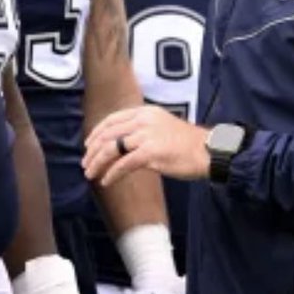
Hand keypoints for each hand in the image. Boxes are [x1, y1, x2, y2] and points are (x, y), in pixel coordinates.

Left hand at [83, 106, 209, 185]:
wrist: (208, 151)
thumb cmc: (187, 144)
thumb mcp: (161, 128)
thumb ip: (141, 132)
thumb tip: (121, 145)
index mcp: (145, 112)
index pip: (113, 119)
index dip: (97, 133)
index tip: (88, 145)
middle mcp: (143, 120)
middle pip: (108, 134)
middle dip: (93, 150)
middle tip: (85, 163)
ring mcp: (147, 135)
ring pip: (112, 148)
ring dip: (98, 162)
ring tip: (91, 174)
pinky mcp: (151, 152)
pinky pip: (124, 164)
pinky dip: (112, 173)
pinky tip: (106, 181)